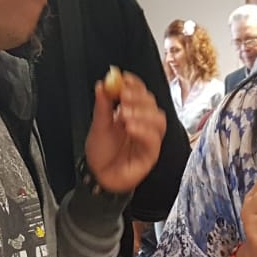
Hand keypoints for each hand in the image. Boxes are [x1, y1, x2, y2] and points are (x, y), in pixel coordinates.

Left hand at [84, 70, 166, 193]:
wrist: (98, 177)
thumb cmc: (100, 153)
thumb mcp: (98, 125)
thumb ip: (102, 106)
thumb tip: (102, 85)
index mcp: (132, 113)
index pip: (140, 93)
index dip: (134, 84)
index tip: (124, 78)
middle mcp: (143, 124)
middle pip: (151, 103)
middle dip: (138, 97)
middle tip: (123, 96)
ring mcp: (148, 138)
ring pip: (158, 120)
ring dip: (143, 113)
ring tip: (124, 114)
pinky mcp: (151, 154)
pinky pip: (154, 140)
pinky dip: (143, 131)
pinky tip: (131, 128)